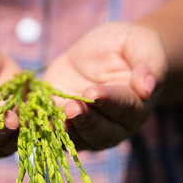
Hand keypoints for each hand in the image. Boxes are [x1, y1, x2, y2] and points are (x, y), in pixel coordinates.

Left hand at [43, 22, 166, 149]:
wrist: (102, 53)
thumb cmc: (126, 46)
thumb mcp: (140, 44)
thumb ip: (149, 63)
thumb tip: (148, 87)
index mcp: (136, 106)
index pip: (125, 107)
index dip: (110, 101)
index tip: (94, 93)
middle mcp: (114, 124)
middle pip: (102, 131)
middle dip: (86, 121)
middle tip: (72, 108)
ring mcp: (87, 126)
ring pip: (78, 139)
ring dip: (65, 131)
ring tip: (54, 118)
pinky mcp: (63, 121)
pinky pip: (54, 133)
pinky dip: (44, 130)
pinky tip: (32, 122)